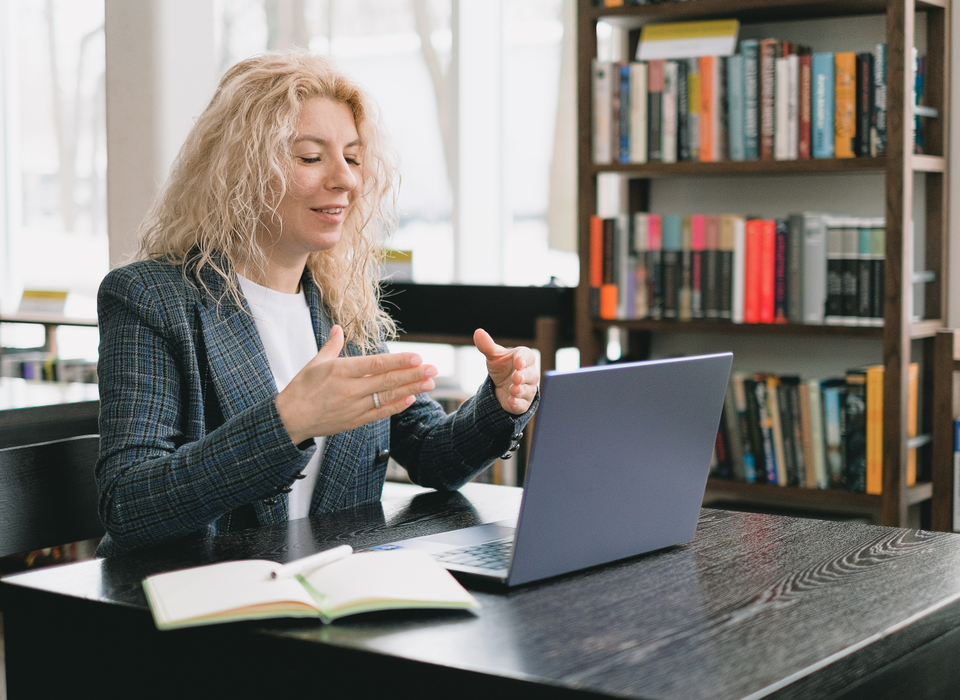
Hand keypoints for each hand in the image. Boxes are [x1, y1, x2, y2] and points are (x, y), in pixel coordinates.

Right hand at [275, 325, 437, 443]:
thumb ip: (331, 346)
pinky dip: (396, 406)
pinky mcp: (355, 421)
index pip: (375, 364)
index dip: (398, 361)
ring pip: (387, 397)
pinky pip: (380, 412)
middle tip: (433, 368)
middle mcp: (350, 389)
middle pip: (387, 380)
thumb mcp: (314, 363)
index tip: (417, 356)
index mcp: (340, 371)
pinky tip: (411, 399)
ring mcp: (354, 407)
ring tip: (429, 383)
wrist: (289, 420)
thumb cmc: (300, 389)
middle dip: (413, 374)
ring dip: (411, 389)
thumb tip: (338, 328)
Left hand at [473, 328, 538, 414]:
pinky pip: (523, 404)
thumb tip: (478, 332)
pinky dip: (518, 403)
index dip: (523, 359)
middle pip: (530, 374)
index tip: (518, 361)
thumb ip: (487, 346)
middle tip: (516, 376)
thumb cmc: (502, 368)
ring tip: (513, 389)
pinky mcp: (523, 403)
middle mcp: (530, 373)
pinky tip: (512, 401)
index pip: (527, 356)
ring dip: (520, 390)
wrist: (501, 387)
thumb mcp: (494, 356)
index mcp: (524, 358)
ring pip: (527, 390)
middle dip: (523, 376)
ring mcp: (528, 389)